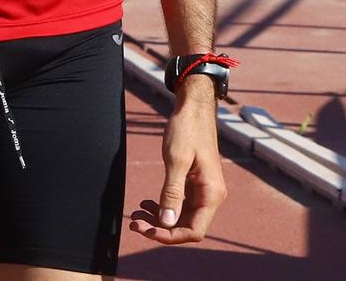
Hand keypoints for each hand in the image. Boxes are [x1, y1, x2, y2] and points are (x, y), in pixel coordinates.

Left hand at [127, 89, 226, 244]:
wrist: (194, 108)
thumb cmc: (186, 129)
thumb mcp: (176, 160)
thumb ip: (172, 193)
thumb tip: (167, 223)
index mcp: (211, 193)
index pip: (194, 231)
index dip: (169, 236)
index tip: (145, 230)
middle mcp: (211, 196)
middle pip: (186, 227)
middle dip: (160, 229)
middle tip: (134, 222)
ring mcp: (203, 190)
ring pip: (182, 217)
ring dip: (159, 220)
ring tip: (136, 214)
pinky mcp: (195, 184)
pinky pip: (180, 205)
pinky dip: (163, 207)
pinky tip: (146, 203)